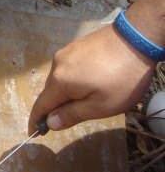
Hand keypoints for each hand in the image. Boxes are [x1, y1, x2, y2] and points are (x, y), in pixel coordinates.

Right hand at [28, 24, 155, 134]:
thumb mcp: (100, 106)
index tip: (34, 133)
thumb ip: (72, 115)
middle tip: (70, 119)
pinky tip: (92, 80)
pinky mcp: (77, 45)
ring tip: (89, 97)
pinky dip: (74, 78)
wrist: (138, 38)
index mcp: (59, 82)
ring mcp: (66, 52)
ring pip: (61, 78)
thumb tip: (50, 123)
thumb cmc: (122, 78)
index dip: (36, 121)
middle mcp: (57, 65)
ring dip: (68, 91)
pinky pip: (69, 67)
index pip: (41, 105)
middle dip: (56, 106)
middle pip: (50, 92)